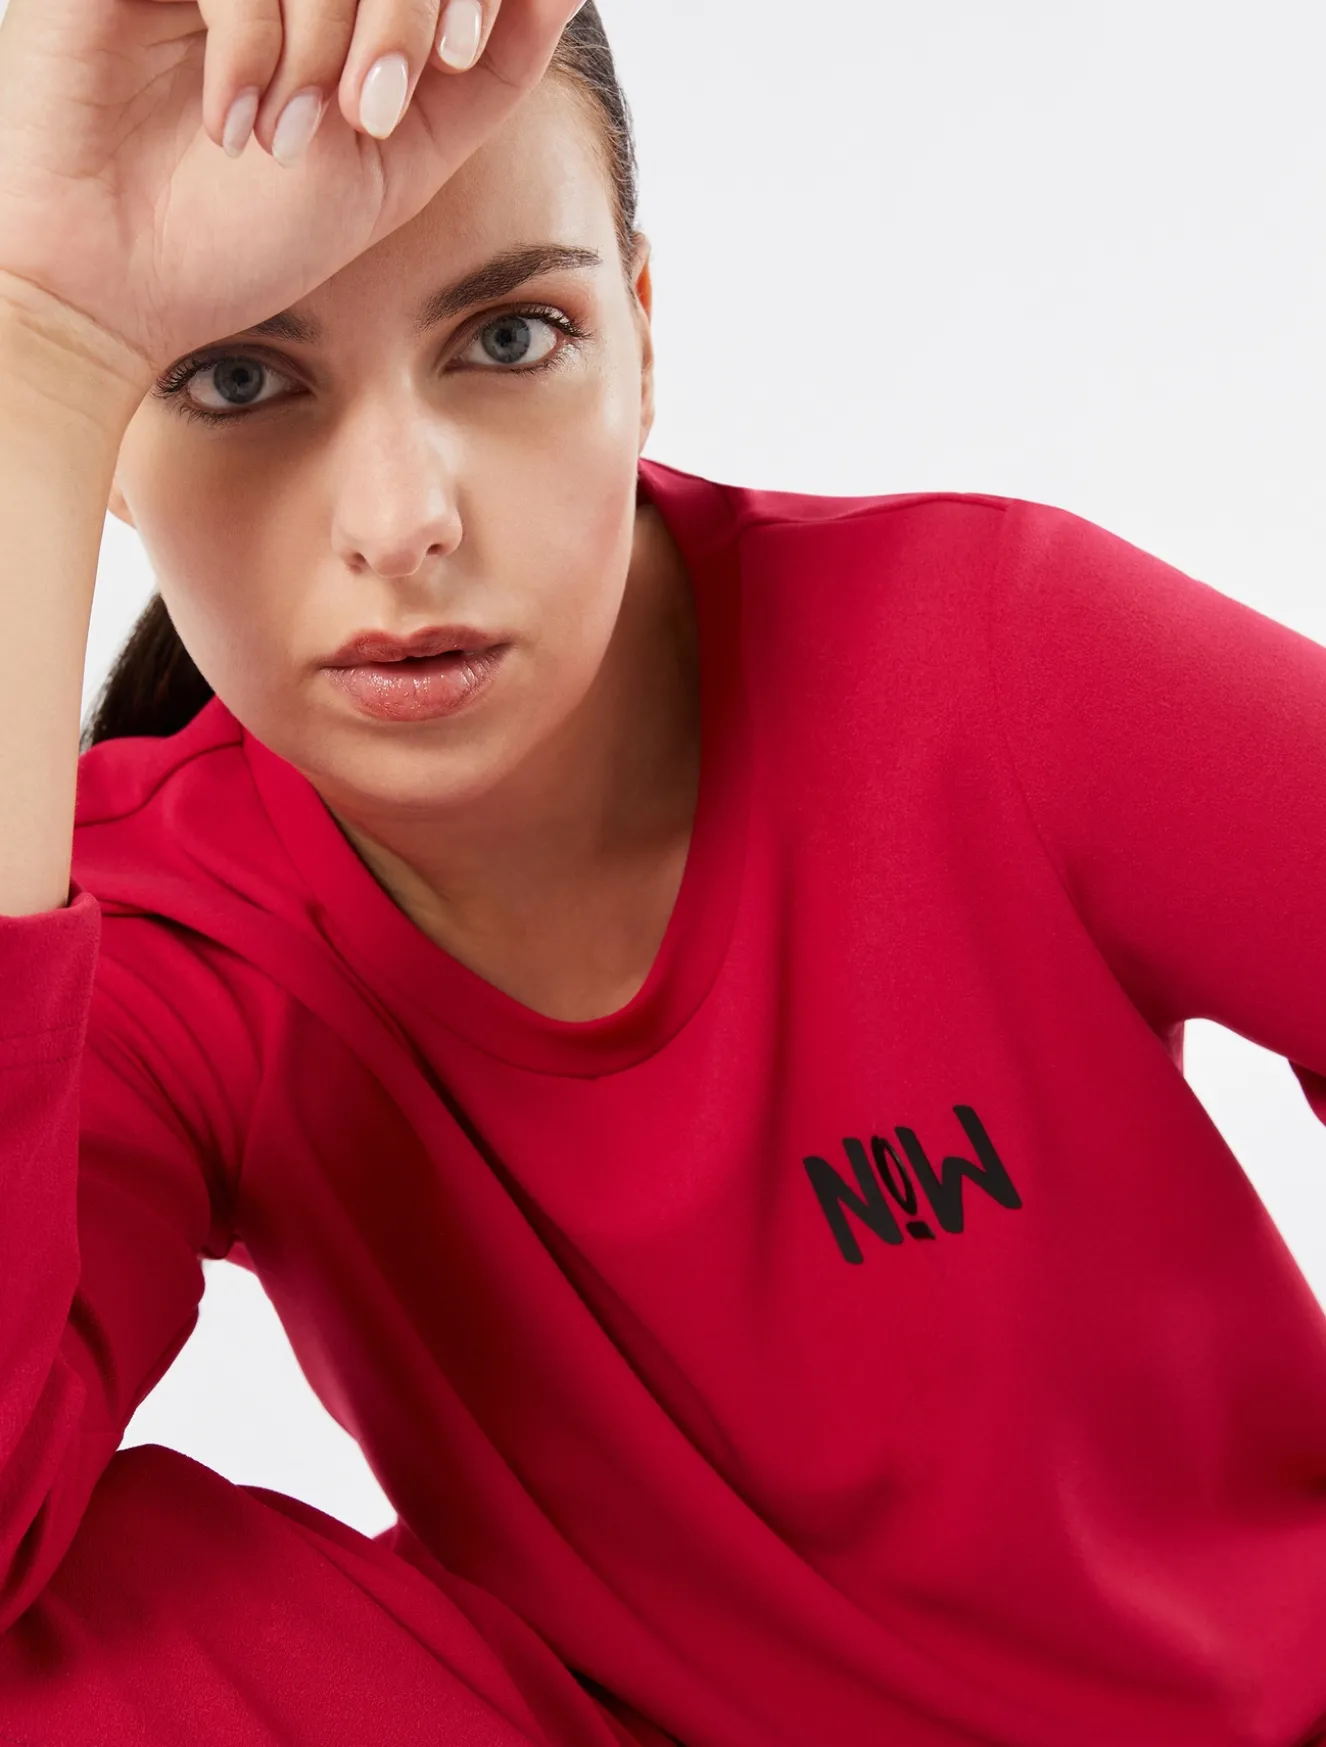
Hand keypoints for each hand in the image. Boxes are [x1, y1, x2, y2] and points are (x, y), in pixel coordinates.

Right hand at [0, 0, 581, 386]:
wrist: (121, 290)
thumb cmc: (249, 231)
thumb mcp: (402, 159)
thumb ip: (488, 72)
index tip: (460, 58)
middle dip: (405, 8)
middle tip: (374, 108)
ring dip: (329, 37)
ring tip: (294, 134)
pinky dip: (254, 43)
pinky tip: (231, 122)